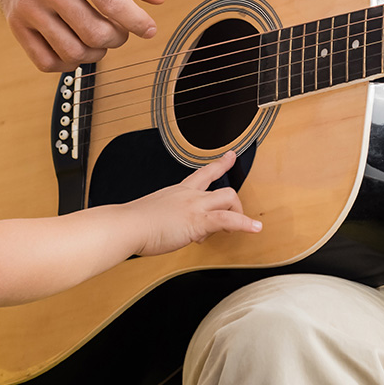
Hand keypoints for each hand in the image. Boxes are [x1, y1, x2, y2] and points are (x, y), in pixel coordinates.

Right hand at [0, 0, 165, 72]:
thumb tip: (157, 0)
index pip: (109, 0)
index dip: (135, 20)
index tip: (150, 30)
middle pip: (93, 31)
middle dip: (118, 37)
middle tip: (121, 28)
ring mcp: (27, 7)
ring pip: (71, 50)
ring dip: (97, 52)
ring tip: (101, 36)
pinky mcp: (15, 24)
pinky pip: (46, 62)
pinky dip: (69, 63)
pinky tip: (78, 45)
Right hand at [131, 150, 262, 255]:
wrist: (128, 225)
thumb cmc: (134, 222)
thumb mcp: (153, 213)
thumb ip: (166, 217)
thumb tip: (173, 227)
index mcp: (179, 191)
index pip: (204, 173)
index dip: (220, 164)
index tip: (231, 156)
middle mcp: (190, 194)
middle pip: (223, 188)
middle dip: (235, 202)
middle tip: (238, 217)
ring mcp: (195, 206)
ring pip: (229, 198)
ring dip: (240, 214)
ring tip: (242, 228)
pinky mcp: (198, 220)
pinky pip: (228, 219)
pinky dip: (245, 224)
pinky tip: (255, 228)